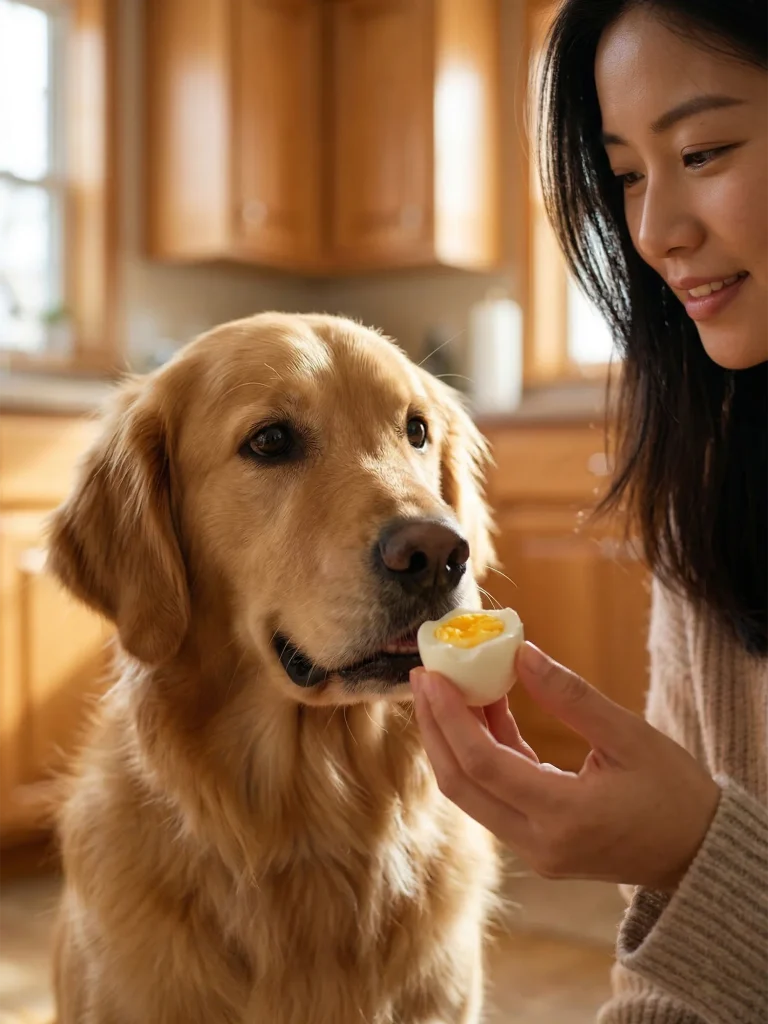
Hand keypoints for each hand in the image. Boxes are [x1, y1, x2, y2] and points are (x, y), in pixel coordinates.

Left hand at [410, 642, 720, 890]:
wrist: (697, 854)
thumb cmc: (673, 792)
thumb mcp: (629, 736)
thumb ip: (571, 697)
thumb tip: (521, 652)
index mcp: (563, 816)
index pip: (483, 763)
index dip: (449, 717)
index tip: (431, 674)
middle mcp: (538, 841)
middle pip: (462, 783)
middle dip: (434, 727)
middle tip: (423, 676)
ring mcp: (534, 848)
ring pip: (471, 791)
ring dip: (453, 739)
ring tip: (445, 687)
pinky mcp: (536, 843)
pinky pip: (494, 794)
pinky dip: (483, 752)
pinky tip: (486, 709)